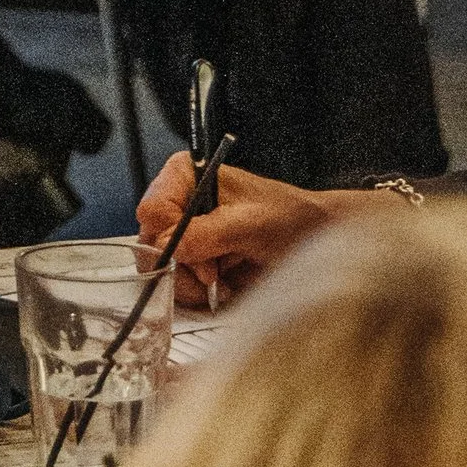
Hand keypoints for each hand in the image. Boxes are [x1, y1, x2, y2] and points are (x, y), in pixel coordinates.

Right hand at [135, 152, 373, 297]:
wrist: (316, 241)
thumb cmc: (290, 219)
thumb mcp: (250, 223)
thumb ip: (207, 233)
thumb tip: (166, 247)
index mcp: (186, 176)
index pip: (152, 209)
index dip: (170, 238)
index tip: (200, 257)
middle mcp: (179, 201)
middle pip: (150, 240)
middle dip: (179, 265)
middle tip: (211, 275)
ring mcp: (184, 231)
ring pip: (159, 265)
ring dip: (189, 282)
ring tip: (221, 282)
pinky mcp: (193, 258)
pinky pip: (176, 280)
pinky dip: (196, 290)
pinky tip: (222, 286)